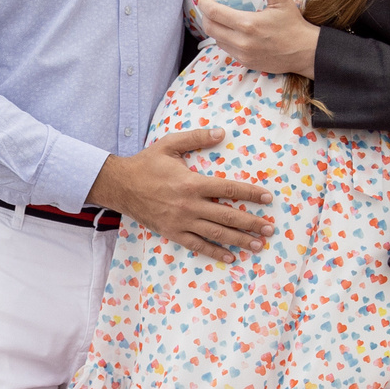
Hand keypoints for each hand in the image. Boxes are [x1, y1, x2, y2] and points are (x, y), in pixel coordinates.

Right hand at [88, 127, 273, 258]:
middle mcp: (189, 205)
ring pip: (216, 233)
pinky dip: (214, 252)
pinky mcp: (172, 232)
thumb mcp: (169, 144)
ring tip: (258, 245)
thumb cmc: (146, 164)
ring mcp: (181, 221)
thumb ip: (196, 137)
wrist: (119, 185)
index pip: (228, 189)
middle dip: (251, 223)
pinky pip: (197, 245)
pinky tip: (230, 256)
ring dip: (239, 240)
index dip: (250, 193)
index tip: (267, 198)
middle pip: (227, 216)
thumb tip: (221, 132)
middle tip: (270, 229)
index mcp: (191, 183)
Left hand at [197, 0, 320, 75]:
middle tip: (209, 6)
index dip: (204, 4)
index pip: (213, 13)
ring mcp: (242, 54)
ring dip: (214, 27)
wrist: (305, 51)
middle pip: (209, 27)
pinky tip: (233, 31)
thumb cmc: (293, 23)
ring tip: (221, 17)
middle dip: (205, 15)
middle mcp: (242, 42)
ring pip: (216, 39)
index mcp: (248, 24)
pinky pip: (226, 49)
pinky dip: (225, 38)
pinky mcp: (245, 62)